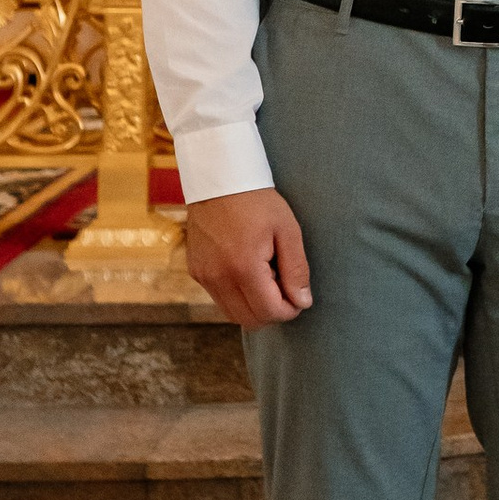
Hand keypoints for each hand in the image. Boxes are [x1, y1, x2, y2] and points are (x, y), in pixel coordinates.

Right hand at [185, 187, 311, 328]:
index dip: (289, 311)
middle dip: (272, 311)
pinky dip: (237, 295)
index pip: (269, 312)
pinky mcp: (196, 272)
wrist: (219, 179)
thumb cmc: (257, 201)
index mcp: (243, 267)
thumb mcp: (287, 230)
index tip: (298, 296)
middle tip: (283, 285)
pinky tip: (248, 270)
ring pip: (232, 313)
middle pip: (249, 320)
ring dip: (253, 305)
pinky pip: (219, 298)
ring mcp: (203, 276)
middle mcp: (218, 278)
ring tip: (266, 275)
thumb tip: (302, 303)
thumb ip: (296, 270)